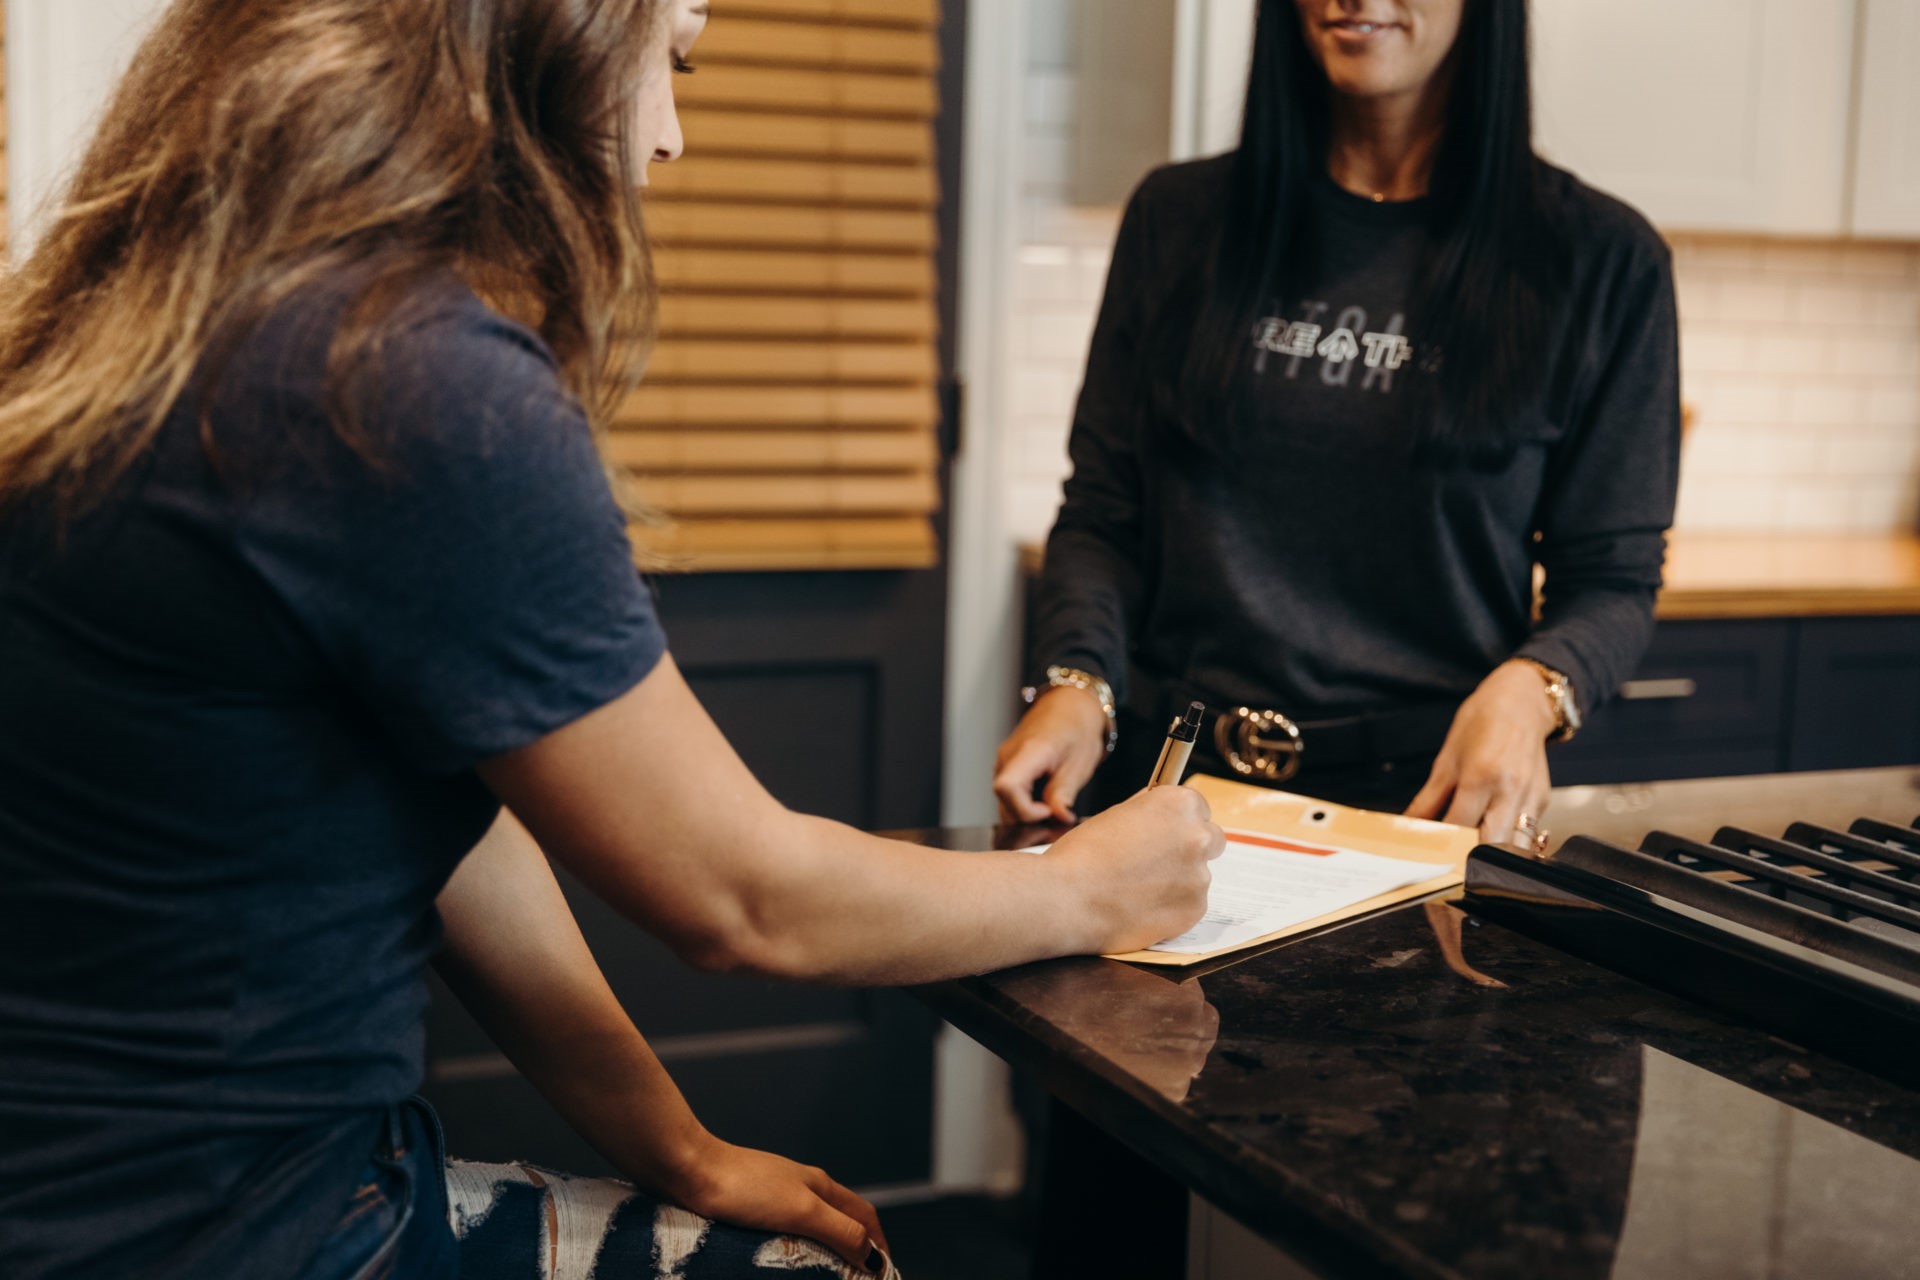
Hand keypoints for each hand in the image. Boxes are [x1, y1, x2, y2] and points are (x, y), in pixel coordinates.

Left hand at [667, 1137, 888, 1272]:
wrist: (687, 1169)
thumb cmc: (744, 1188)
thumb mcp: (801, 1211)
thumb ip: (840, 1232)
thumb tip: (874, 1258)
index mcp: (819, 1185)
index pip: (863, 1214)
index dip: (878, 1243)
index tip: (883, 1272)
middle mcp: (800, 1186)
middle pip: (840, 1217)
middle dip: (854, 1245)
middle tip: (856, 1275)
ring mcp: (772, 1194)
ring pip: (810, 1223)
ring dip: (823, 1247)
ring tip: (822, 1274)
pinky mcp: (746, 1205)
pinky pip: (781, 1229)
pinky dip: (792, 1247)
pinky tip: (779, 1261)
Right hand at [992, 686, 1110, 823]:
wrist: (1070, 705)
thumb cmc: (1077, 728)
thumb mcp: (1079, 763)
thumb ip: (1064, 793)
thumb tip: (1059, 818)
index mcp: (1029, 751)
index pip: (1007, 788)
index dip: (1025, 809)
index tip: (1049, 810)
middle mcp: (1009, 755)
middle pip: (1003, 799)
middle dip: (1028, 816)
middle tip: (1056, 813)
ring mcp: (1005, 760)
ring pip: (1004, 799)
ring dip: (1026, 811)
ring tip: (1051, 805)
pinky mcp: (1006, 765)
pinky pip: (1008, 792)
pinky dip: (1023, 802)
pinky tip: (1043, 798)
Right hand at [1045, 784, 1223, 952]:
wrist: (1066, 899)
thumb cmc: (1081, 856)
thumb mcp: (1115, 816)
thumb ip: (1148, 812)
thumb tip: (1160, 814)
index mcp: (1178, 804)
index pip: (1198, 806)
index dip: (1179, 820)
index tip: (1168, 830)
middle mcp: (1197, 837)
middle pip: (1210, 840)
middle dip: (1189, 848)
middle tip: (1158, 861)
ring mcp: (1199, 876)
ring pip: (1198, 876)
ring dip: (1178, 881)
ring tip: (1138, 889)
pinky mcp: (1194, 910)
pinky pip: (1191, 905)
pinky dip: (1172, 907)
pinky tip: (1141, 906)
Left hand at [1404, 660, 1555, 844]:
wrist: (1521, 701)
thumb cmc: (1481, 723)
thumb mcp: (1447, 758)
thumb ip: (1429, 799)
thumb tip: (1409, 825)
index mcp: (1481, 776)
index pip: (1459, 826)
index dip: (1442, 845)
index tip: (1428, 856)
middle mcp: (1510, 790)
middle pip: (1492, 845)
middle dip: (1470, 859)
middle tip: (1451, 864)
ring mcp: (1530, 797)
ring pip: (1516, 848)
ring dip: (1494, 857)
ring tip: (1473, 856)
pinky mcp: (1543, 800)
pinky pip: (1528, 834)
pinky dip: (1509, 843)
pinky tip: (1492, 838)